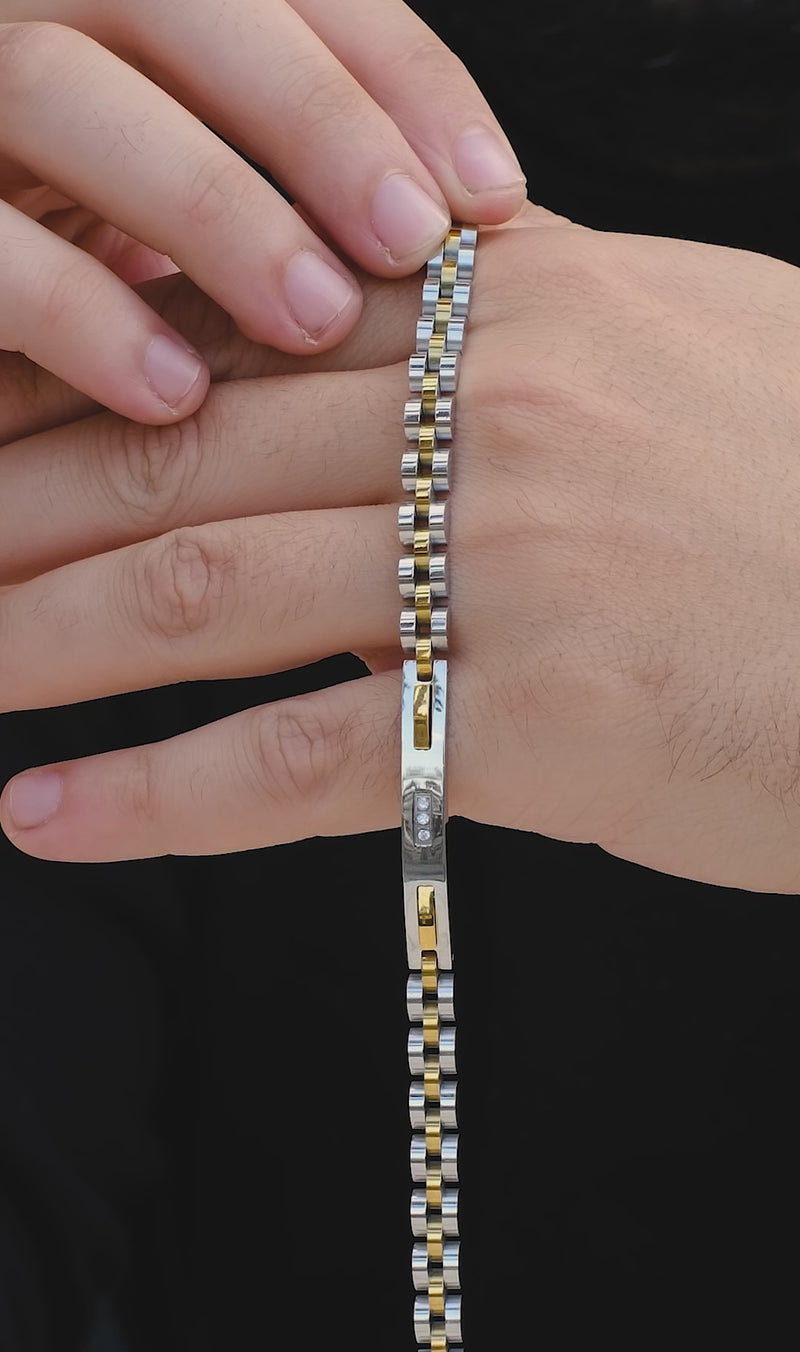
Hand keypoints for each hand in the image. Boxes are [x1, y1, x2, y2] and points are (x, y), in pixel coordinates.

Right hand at [0, 0, 524, 422]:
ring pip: (62, 90)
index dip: (396, 75)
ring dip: (212, 204)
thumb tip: (467, 229)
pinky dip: (80, 314)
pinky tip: (174, 393)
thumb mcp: (191, 231)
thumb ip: (294, 200)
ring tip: (315, 321)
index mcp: (120, 19)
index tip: (492, 194)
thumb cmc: (84, 312)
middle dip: (314, 119)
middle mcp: (29, 22)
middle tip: (413, 243)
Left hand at [3, 206, 799, 894]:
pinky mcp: (535, 723)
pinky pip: (297, 761)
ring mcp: (504, 566)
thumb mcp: (669, 344)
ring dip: (34, 636)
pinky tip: (43, 822)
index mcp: (511, 306)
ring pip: (198, 593)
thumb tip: (380, 322)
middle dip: (10, 503)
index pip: (233, 326)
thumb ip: (508, 330)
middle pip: (179, 451)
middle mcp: (486, 416)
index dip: (78, 378)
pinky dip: (152, 799)